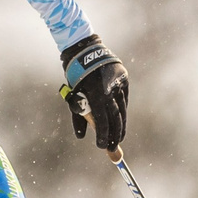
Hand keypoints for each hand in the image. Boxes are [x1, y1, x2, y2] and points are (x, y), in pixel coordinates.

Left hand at [60, 36, 128, 150]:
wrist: (85, 50)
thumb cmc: (76, 76)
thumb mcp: (74, 95)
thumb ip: (79, 115)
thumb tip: (81, 136)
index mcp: (95, 94)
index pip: (103, 120)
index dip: (103, 135)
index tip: (102, 146)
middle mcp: (110, 89)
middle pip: (115, 117)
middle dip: (115, 134)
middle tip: (113, 148)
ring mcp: (119, 83)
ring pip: (122, 109)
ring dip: (121, 125)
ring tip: (119, 138)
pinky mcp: (124, 79)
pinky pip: (124, 99)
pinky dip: (122, 110)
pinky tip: (121, 121)